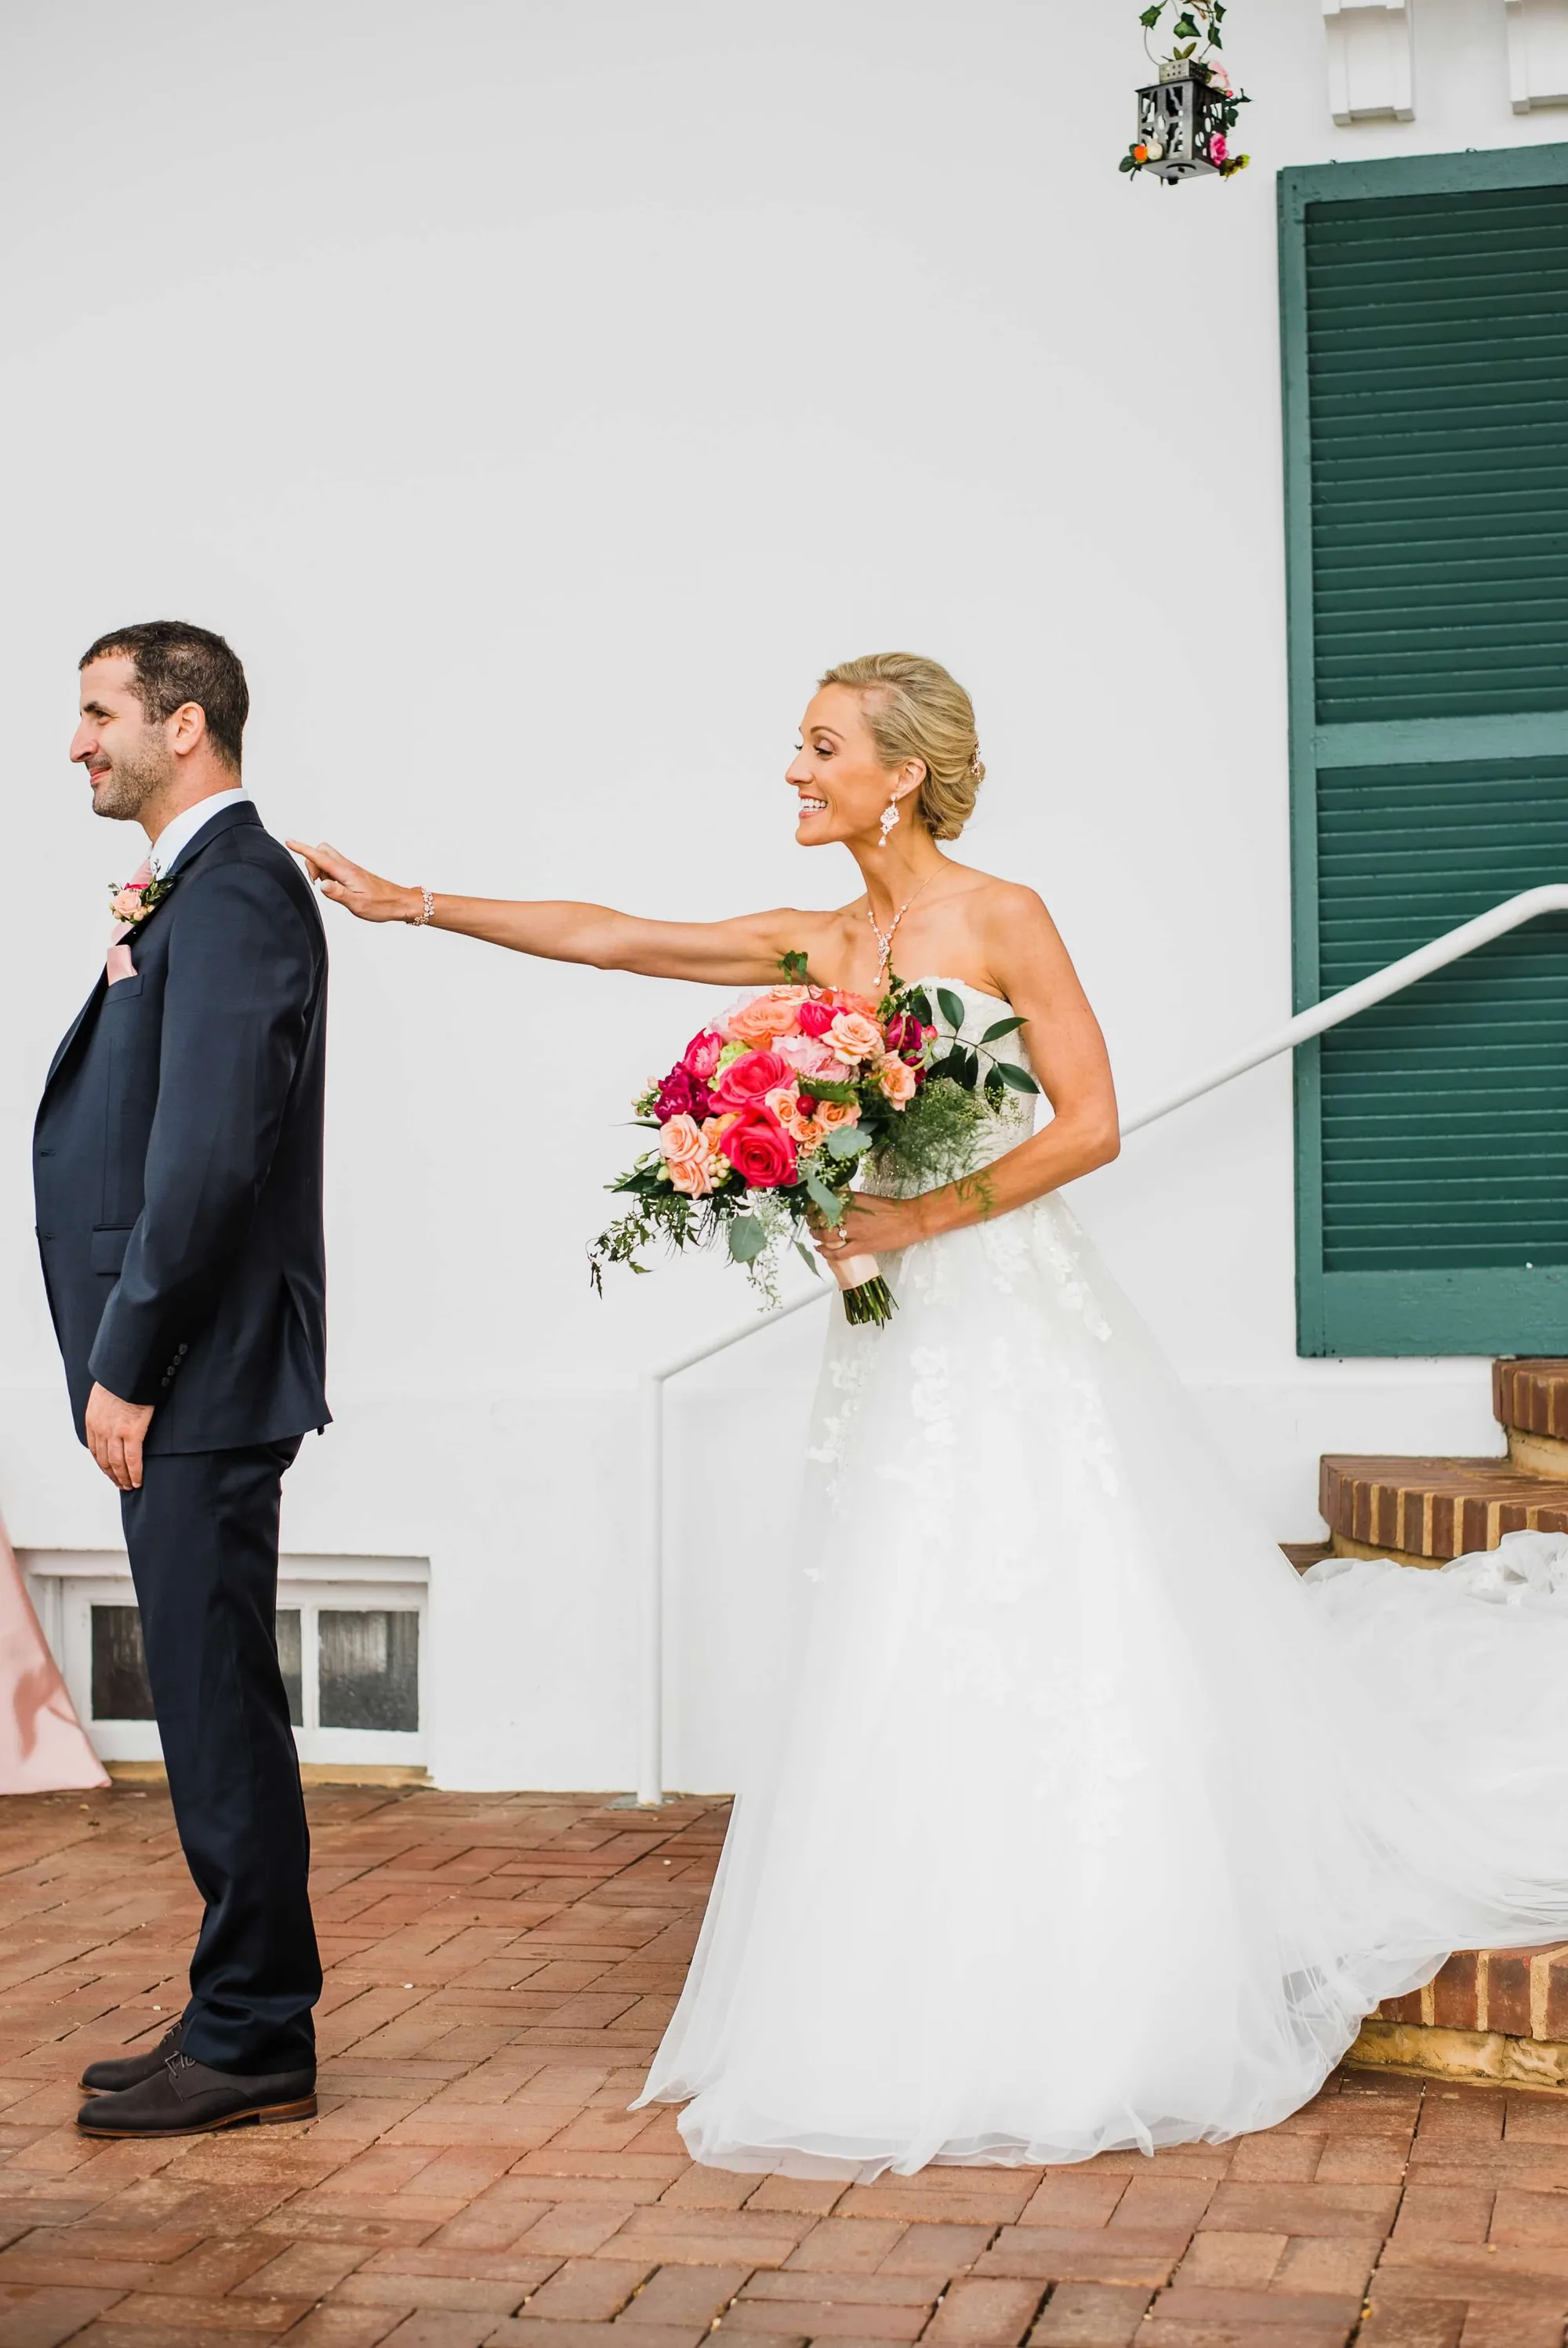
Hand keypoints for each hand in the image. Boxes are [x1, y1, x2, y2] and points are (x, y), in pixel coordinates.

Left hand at [85, 1384, 154, 1491]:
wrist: (127, 1373)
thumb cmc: (120, 1379)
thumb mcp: (103, 1394)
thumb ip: (104, 1408)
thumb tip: (112, 1412)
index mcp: (92, 1421)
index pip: (94, 1450)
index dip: (102, 1464)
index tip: (108, 1471)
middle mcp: (101, 1430)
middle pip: (104, 1460)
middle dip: (112, 1474)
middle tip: (119, 1484)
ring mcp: (115, 1433)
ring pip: (117, 1463)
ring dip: (123, 1478)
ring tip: (129, 1486)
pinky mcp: (132, 1433)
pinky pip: (132, 1459)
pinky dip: (134, 1473)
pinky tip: (137, 1481)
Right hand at [285, 841, 422, 923]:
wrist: (400, 902)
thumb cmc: (382, 905)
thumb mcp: (358, 904)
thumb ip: (338, 894)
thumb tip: (321, 885)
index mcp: (346, 872)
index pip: (319, 857)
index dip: (302, 849)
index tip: (289, 842)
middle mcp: (347, 867)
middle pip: (322, 850)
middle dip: (311, 860)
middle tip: (316, 881)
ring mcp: (351, 869)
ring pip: (327, 858)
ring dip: (320, 870)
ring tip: (330, 889)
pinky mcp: (353, 874)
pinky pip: (334, 867)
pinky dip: (329, 874)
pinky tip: (337, 888)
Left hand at [813, 1193, 928, 1260]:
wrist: (911, 1219)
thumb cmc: (892, 1209)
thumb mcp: (867, 1199)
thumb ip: (850, 1201)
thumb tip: (834, 1204)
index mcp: (853, 1200)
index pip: (824, 1202)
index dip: (812, 1206)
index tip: (809, 1209)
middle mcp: (851, 1214)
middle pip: (821, 1219)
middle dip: (812, 1221)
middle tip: (811, 1222)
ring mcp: (856, 1231)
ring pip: (826, 1235)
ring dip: (817, 1236)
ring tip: (815, 1235)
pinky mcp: (862, 1246)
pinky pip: (838, 1252)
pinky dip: (826, 1252)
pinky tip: (821, 1250)